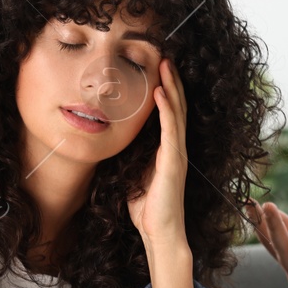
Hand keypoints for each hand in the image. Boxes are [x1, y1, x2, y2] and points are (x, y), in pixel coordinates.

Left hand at [126, 58, 187, 249]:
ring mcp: (177, 154)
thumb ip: (129, 157)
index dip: (165, 90)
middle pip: (176, 106)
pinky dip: (167, 110)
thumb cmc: (145, 209)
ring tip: (165, 64)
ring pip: (177, 112)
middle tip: (165, 55)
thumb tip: (110, 142)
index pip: (168, 113)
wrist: (159, 232)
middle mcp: (175, 148)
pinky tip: (160, 92)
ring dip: (171, 86)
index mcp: (166, 150)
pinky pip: (171, 130)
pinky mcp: (174, 162)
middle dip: (171, 80)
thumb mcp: (132, 174)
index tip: (157, 68)